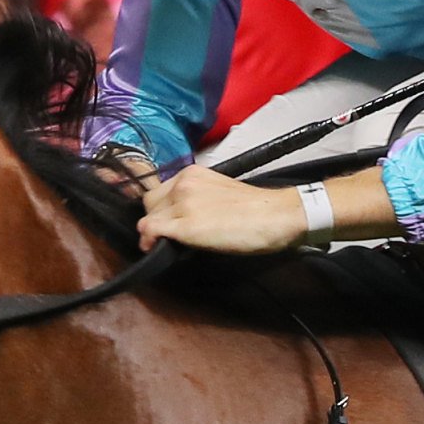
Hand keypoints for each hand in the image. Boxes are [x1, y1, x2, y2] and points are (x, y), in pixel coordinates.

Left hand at [138, 164, 309, 255]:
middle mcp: (183, 183)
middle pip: (150, 203)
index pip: (160, 190)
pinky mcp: (185, 224)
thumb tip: (183, 218)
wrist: (275, 215)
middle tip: (169, 235)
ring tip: (167, 244)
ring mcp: (183, 202)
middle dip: (156, 219)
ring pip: (148, 217)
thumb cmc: (257, 209)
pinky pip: (150, 230)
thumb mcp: (219, 192)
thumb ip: (198, 198)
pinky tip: (156, 250)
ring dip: (154, 232)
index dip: (160, 209)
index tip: (166, 222)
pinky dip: (149, 241)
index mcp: (192, 173)